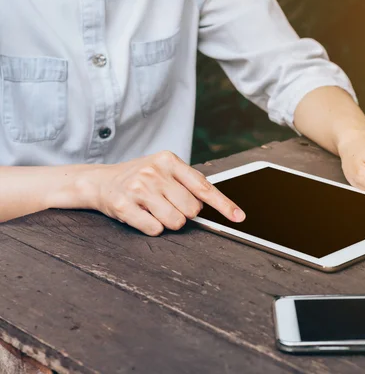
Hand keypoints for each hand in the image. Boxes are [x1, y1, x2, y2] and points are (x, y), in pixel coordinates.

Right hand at [86, 151, 244, 235]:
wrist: (101, 181)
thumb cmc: (140, 178)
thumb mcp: (165, 170)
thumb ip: (189, 183)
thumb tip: (213, 205)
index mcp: (169, 160)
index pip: (204, 186)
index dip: (223, 204)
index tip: (238, 217)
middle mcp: (154, 172)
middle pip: (192, 209)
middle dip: (184, 212)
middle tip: (168, 204)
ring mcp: (138, 188)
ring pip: (176, 222)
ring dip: (169, 222)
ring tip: (154, 209)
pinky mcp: (123, 206)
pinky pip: (155, 229)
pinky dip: (153, 228)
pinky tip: (143, 215)